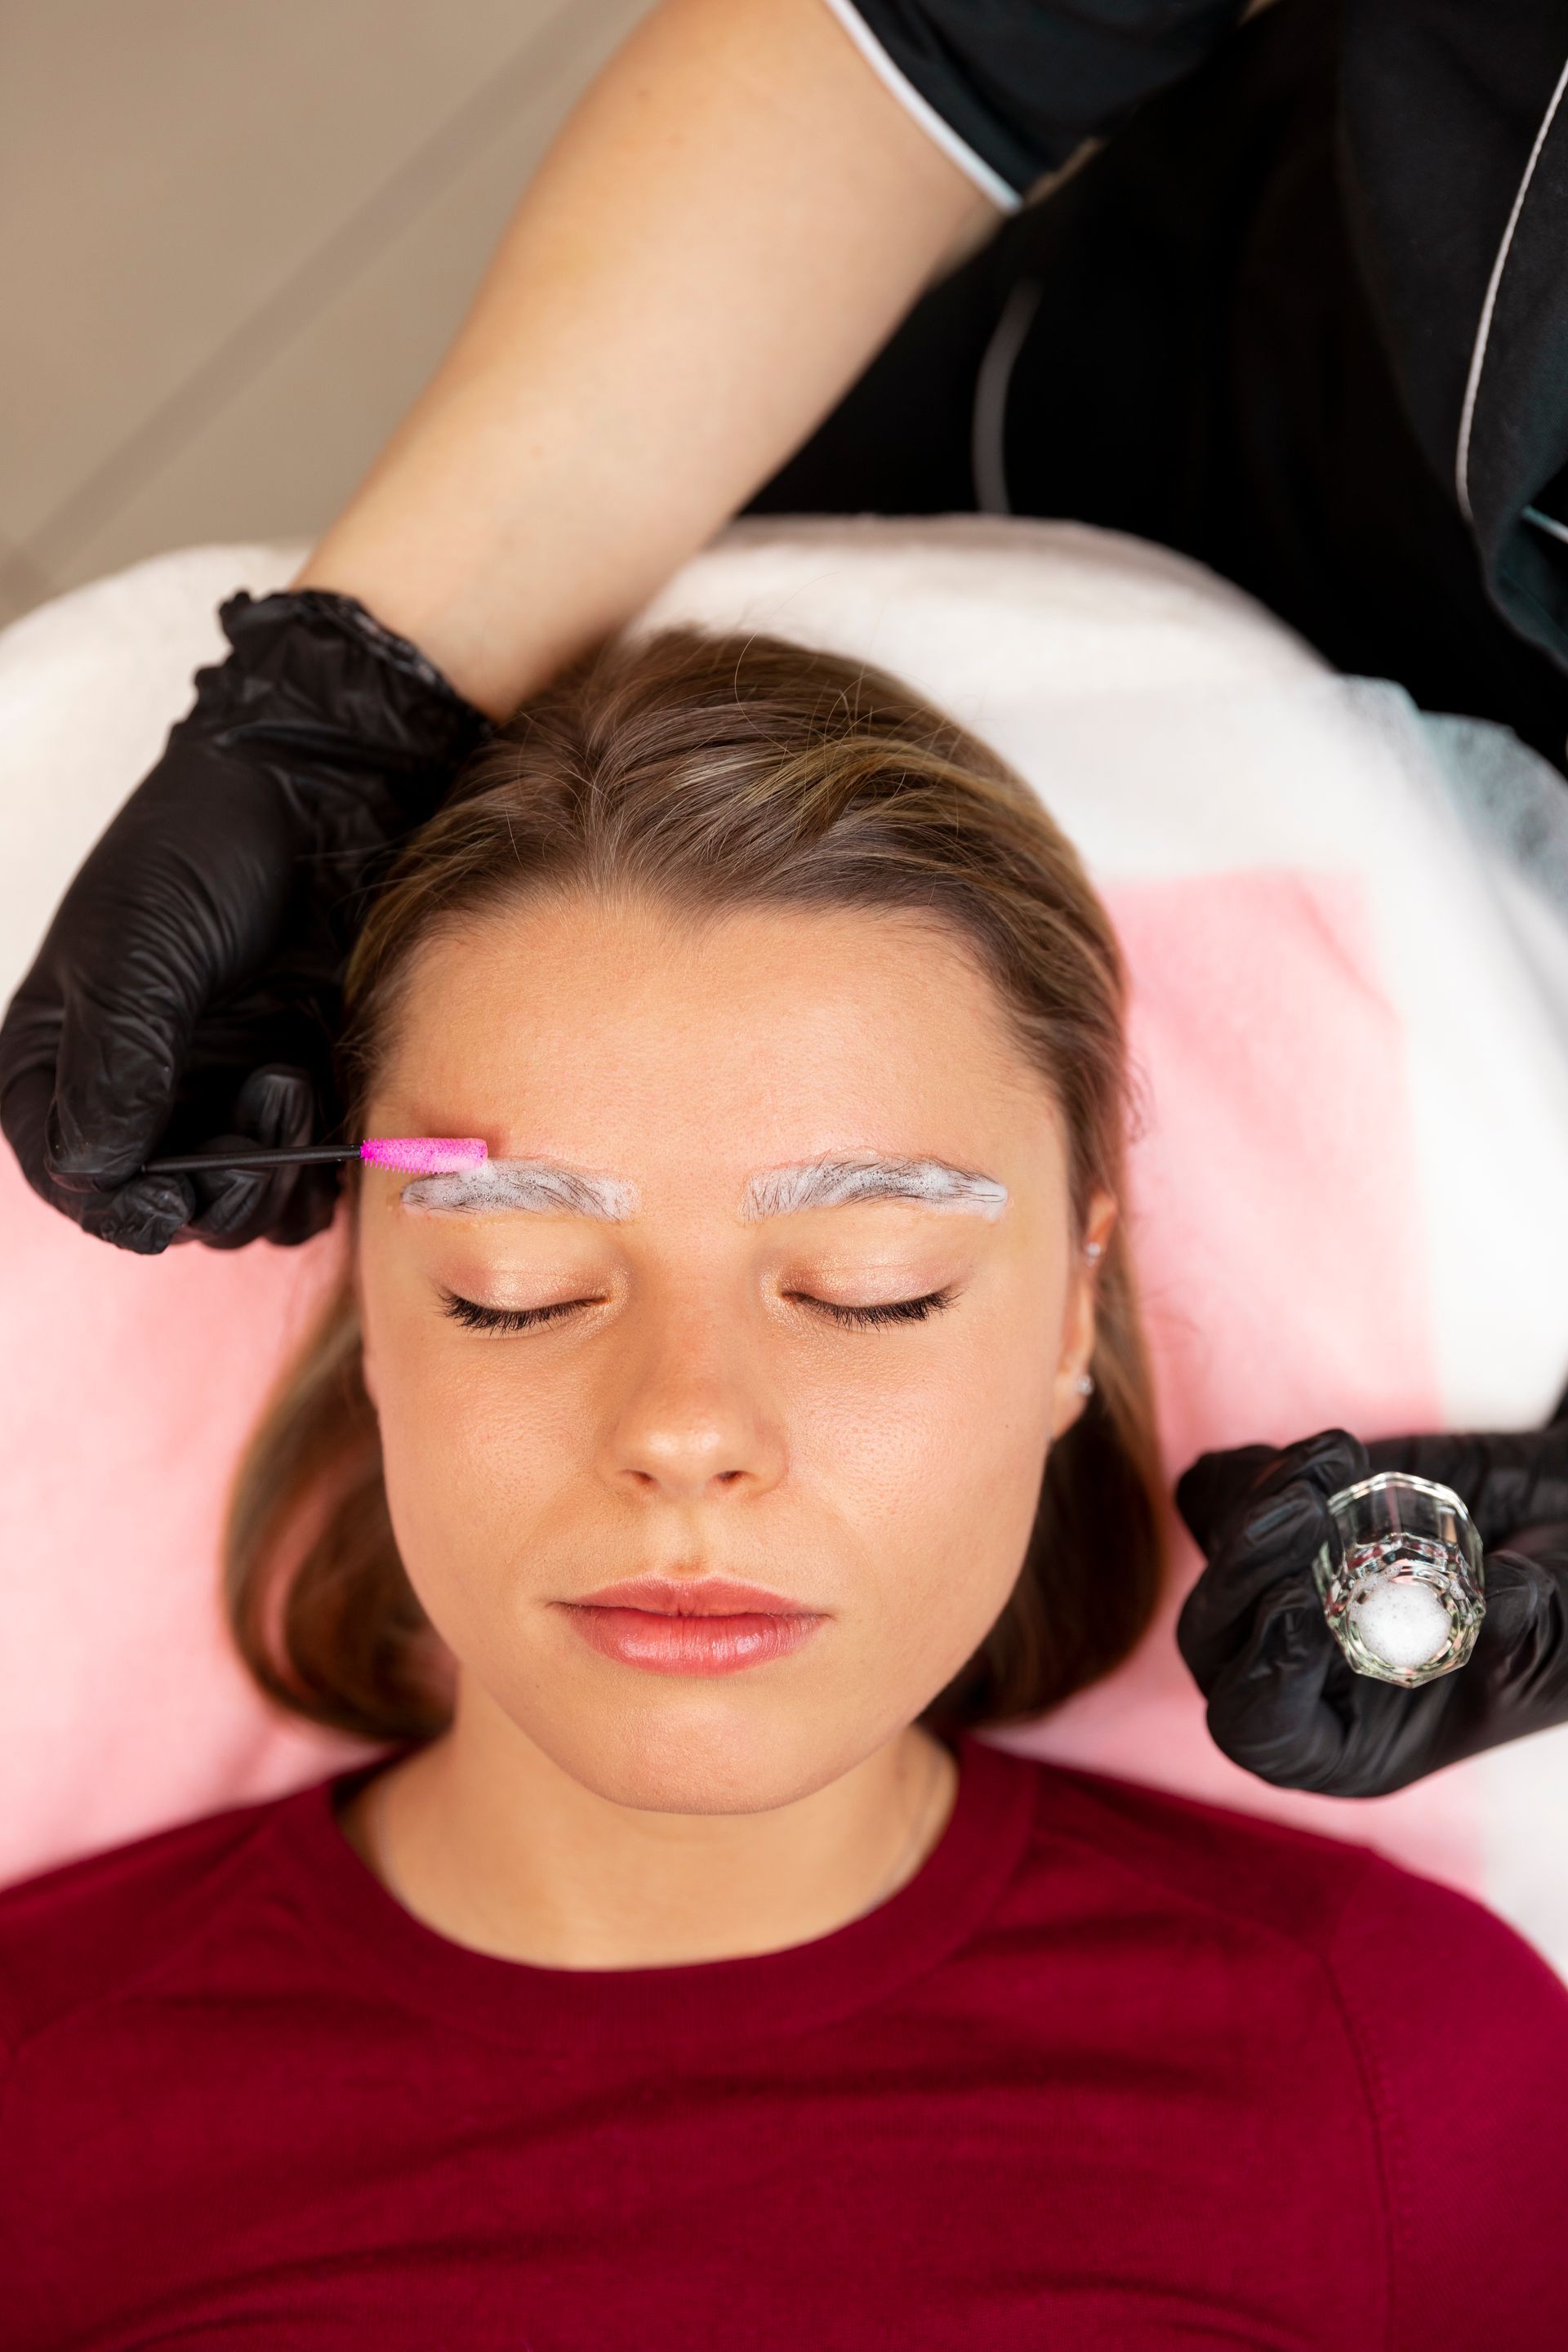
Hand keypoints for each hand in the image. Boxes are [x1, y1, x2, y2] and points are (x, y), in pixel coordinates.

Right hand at [0, 590, 487, 1251]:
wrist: (321, 797)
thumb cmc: (207, 848)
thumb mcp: (140, 949)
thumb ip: (117, 1064)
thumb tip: (100, 1172)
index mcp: (64, 1060)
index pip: (73, 1176)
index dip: (116, 1208)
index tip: (166, 1202)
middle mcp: (139, 1095)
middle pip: (161, 1210)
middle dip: (210, 1194)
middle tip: (255, 1131)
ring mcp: (223, 1100)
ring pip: (236, 1213)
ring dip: (268, 1177)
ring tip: (290, 1082)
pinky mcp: (300, 1097)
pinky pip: (304, 1189)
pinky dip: (317, 1172)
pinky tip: (326, 1099)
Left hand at [1175, 1418, 1567, 1795]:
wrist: (1563, 1526)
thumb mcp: (1566, 1638)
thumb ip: (1530, 1631)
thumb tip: (1496, 1599)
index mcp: (1350, 1742)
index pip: (1262, 1732)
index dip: (1266, 1675)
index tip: (1304, 1606)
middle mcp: (1299, 1677)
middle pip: (1214, 1642)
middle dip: (1246, 1573)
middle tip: (1305, 1510)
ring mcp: (1280, 1596)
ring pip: (1212, 1563)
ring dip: (1256, 1506)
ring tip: (1332, 1461)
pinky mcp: (1276, 1529)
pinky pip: (1214, 1501)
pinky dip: (1252, 1470)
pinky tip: (1330, 1454)